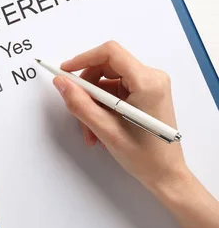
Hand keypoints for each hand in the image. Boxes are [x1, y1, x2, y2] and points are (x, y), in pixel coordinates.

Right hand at [52, 41, 189, 193]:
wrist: (166, 174)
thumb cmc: (144, 156)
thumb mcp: (105, 129)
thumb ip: (80, 103)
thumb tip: (61, 82)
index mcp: (147, 82)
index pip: (110, 53)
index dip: (83, 58)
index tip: (66, 72)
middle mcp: (152, 78)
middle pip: (106, 67)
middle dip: (87, 88)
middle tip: (77, 109)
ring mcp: (149, 86)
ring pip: (107, 81)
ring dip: (93, 102)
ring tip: (90, 129)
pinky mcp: (145, 94)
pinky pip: (114, 91)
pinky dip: (102, 106)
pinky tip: (99, 126)